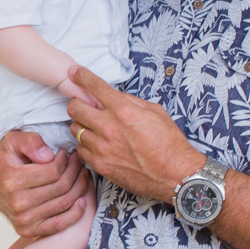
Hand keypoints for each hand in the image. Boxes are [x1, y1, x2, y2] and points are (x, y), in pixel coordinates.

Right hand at [0, 130, 89, 238]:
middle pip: (61, 187)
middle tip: (78, 163)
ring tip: (81, 175)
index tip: (67, 154)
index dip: (65, 161)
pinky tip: (82, 201)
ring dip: (79, 188)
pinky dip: (75, 214)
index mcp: (11, 180)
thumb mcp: (12, 141)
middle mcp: (16, 203)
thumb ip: (30, 142)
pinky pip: (59, 225)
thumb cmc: (6, 161)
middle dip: (75, 172)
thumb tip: (48, 155)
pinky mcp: (28, 230)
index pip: (53, 171)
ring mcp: (22, 219)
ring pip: (64, 203)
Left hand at [66, 66, 202, 201]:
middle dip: (78, 103)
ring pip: (74, 129)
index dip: (81, 76)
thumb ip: (130, 101)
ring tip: (94, 127)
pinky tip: (97, 144)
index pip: (94, 86)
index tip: (74, 73)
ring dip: (82, 125)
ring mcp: (101, 147)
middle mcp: (108, 127)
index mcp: (123, 110)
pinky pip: (81, 149)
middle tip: (85, 106)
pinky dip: (86, 144)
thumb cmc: (169, 143)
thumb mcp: (154, 111)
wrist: (175, 175)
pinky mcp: (100, 165)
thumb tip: (113, 96)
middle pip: (75, 108)